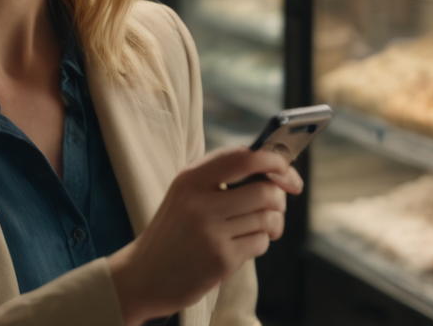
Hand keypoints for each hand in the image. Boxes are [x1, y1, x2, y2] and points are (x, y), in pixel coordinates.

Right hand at [108, 147, 302, 324]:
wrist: (145, 274)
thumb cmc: (173, 232)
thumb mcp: (185, 194)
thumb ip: (220, 177)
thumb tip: (274, 171)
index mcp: (190, 178)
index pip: (244, 157)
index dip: (274, 162)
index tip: (287, 173)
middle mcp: (199, 201)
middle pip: (265, 191)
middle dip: (279, 200)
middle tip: (273, 208)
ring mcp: (210, 231)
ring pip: (267, 219)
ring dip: (272, 225)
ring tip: (258, 229)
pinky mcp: (221, 259)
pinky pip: (260, 243)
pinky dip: (259, 244)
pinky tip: (240, 247)